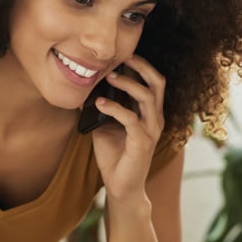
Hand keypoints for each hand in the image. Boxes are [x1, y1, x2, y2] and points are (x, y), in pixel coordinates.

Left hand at [90, 53, 165, 203]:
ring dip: (127, 84)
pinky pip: (131, 118)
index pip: (153, 82)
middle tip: (122, 57)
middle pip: (158, 83)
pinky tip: (99, 103)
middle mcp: (155, 119)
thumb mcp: (105, 126)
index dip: (141, 65)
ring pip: (147, 97)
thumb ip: (101, 108)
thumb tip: (83, 89)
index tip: (122, 54)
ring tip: (109, 77)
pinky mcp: (142, 142)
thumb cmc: (115, 156)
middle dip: (141, 66)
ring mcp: (151, 130)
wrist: (121, 187)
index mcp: (150, 113)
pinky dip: (114, 107)